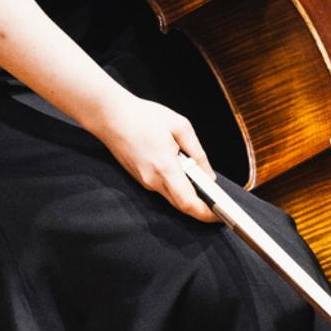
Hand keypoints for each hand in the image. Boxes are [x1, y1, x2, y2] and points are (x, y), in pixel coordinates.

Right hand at [92, 92, 217, 221]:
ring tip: (203, 185)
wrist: (109, 116)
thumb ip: (198, 153)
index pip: (188, 203)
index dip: (206, 213)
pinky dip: (177, 188)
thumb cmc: (143, 116)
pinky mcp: (140, 178)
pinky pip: (163, 190)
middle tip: (218, 204)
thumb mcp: (181, 127)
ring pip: (172, 198)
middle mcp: (153, 180)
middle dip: (201, 208)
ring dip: (189, 196)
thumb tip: (209, 175)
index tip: (220, 215)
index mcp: (165, 167)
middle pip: (181, 205)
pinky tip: (183, 174)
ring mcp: (144, 181)